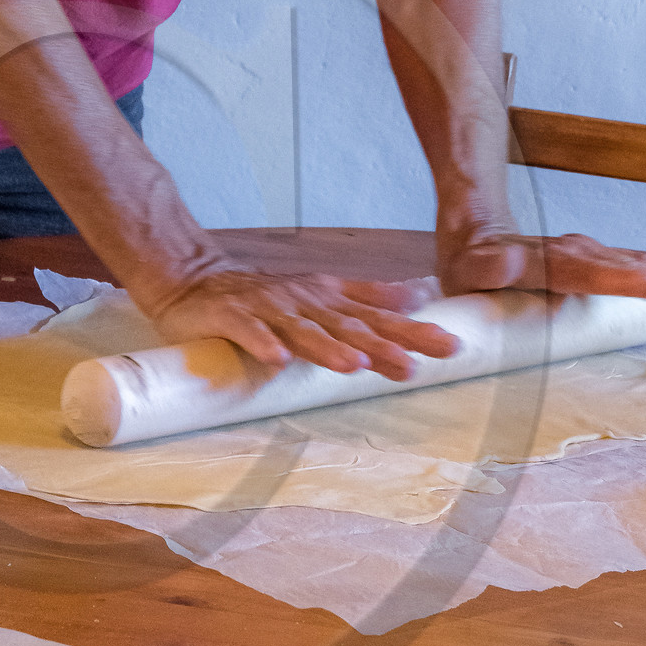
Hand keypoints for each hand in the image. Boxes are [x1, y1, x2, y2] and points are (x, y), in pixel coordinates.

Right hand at [145, 269, 461, 377]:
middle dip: (381, 344)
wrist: (194, 280)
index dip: (412, 331)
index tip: (451, 345)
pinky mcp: (231, 317)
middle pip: (348, 326)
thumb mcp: (321, 293)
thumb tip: (418, 296)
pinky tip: (277, 360)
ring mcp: (267, 309)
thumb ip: (367, 296)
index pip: (377, 317)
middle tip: (413, 365)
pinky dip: (262, 344)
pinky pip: (248, 332)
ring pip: (303, 331)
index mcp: (327, 300)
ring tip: (354, 365)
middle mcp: (304, 302)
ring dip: (327, 348)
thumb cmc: (263, 297)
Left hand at [438, 224, 645, 306]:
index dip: (640, 283)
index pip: (603, 276)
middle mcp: (577, 253)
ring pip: (638, 263)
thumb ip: (492, 269)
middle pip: (632, 270)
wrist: (472, 230)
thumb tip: (513, 266)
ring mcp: (586, 253)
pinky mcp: (590, 258)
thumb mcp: (471, 269)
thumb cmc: (468, 262)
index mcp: (553, 263)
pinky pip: (632, 263)